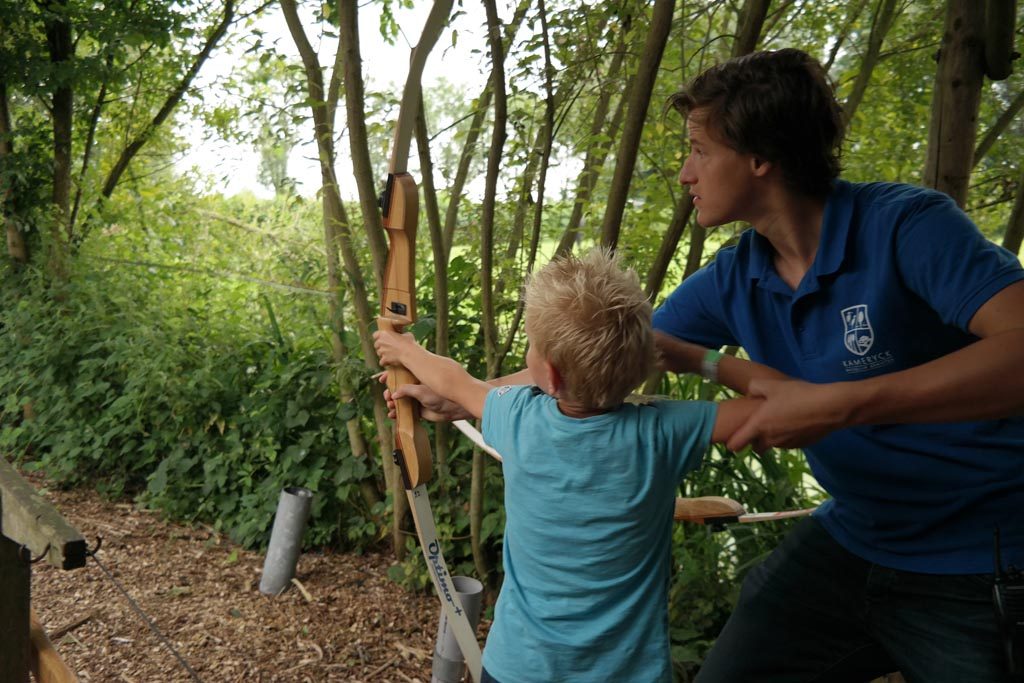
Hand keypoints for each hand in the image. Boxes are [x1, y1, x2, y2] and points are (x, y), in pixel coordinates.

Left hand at [372, 329, 415, 366]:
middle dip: (381, 347)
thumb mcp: (406, 335)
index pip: (375, 335)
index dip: (378, 338)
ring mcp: (381, 351)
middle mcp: (380, 342)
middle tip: (387, 348)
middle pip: (376, 345)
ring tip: (390, 356)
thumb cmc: (409, 343)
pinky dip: (385, 363)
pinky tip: (390, 363)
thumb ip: (401, 335)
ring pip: (379, 354)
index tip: (382, 340)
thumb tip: (403, 336)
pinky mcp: (384, 359)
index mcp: (384, 334)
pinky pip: (381, 362)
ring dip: (383, 355)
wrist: (409, 353)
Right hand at [377, 372, 471, 421]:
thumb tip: (393, 394)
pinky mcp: (418, 410)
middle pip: (397, 388)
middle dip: (390, 392)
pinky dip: (398, 414)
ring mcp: (416, 399)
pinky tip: (393, 415)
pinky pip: (405, 411)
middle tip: (387, 397)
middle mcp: (416, 387)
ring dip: (392, 404)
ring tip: (390, 407)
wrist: (452, 408)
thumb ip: (406, 391)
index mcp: (417, 378)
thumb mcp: (421, 391)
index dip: (390, 376)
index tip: (382, 379)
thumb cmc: (440, 395)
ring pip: (400, 401)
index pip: (400, 374)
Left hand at [726, 378, 853, 452]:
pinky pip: (789, 443)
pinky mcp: (801, 445)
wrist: (830, 407)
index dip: (732, 442)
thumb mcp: (773, 384)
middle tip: (760, 427)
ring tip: (781, 420)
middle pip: (756, 448)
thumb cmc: (798, 394)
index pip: (736, 444)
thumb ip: (755, 387)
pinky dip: (788, 436)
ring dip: (773, 437)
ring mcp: (787, 444)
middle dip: (755, 441)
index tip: (731, 439)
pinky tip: (796, 422)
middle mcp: (771, 439)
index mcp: (759, 425)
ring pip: (773, 445)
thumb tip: (750, 391)